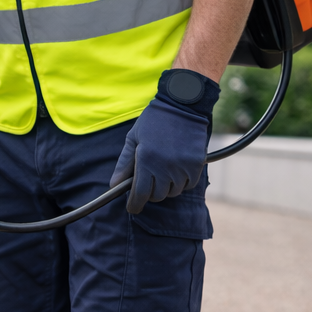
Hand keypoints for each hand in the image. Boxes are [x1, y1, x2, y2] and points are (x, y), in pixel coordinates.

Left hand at [110, 69, 219, 214]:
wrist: (183, 104)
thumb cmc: (153, 121)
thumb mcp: (133, 139)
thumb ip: (124, 164)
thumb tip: (114, 186)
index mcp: (146, 160)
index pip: (140, 194)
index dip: (135, 204)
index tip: (133, 207)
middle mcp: (165, 167)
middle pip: (157, 196)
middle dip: (150, 192)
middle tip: (149, 180)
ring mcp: (183, 167)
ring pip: (173, 192)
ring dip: (167, 186)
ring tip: (163, 171)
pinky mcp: (197, 164)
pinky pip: (188, 185)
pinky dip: (182, 182)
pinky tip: (177, 169)